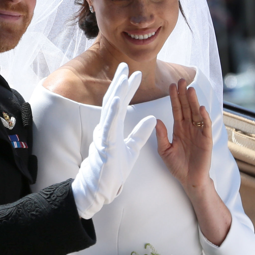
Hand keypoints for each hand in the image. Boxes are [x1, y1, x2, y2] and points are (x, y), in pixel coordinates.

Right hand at [71, 63, 156, 218]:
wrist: (101, 188)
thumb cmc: (113, 170)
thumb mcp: (132, 149)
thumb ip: (140, 133)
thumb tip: (153, 118)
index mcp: (113, 128)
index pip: (121, 104)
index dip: (128, 88)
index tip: (135, 74)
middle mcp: (106, 128)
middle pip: (113, 100)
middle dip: (120, 83)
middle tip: (125, 66)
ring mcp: (104, 135)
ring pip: (109, 109)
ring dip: (117, 91)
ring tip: (123, 76)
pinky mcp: (105, 144)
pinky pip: (109, 125)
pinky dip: (113, 111)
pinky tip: (118, 99)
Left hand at [155, 79, 212, 193]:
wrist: (189, 180)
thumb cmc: (177, 166)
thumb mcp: (165, 150)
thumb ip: (161, 136)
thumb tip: (156, 120)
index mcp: (178, 128)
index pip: (176, 109)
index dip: (174, 98)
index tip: (171, 85)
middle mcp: (189, 128)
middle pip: (186, 107)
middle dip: (184, 94)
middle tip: (181, 80)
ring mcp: (198, 132)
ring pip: (196, 113)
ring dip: (193, 101)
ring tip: (190, 89)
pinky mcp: (206, 140)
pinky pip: (205, 126)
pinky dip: (204, 117)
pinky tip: (201, 108)